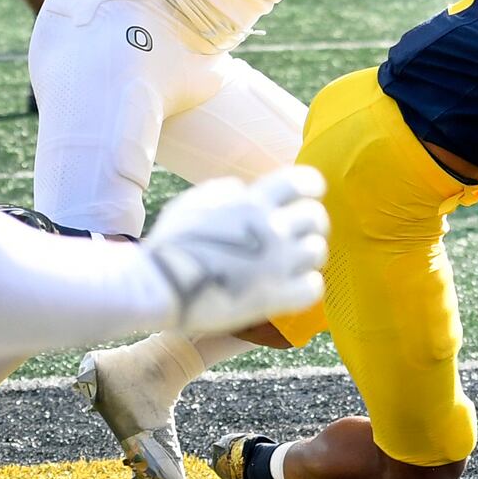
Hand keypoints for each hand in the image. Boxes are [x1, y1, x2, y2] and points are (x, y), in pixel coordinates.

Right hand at [143, 166, 328, 333]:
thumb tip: (243, 190)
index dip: (312, 186)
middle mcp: (271, 228)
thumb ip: (224, 192)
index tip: (314, 193)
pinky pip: (314, 287)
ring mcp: (277, 263)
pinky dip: (307, 286)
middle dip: (312, 224)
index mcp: (253, 202)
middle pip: (316, 217)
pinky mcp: (276, 296)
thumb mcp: (194, 202)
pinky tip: (293, 287)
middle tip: (302, 234)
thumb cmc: (170, 244)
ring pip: (317, 251)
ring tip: (294, 263)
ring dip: (308, 256)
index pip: (302, 181)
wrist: (159, 285)